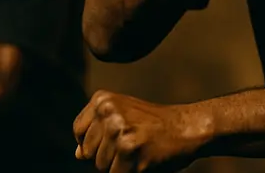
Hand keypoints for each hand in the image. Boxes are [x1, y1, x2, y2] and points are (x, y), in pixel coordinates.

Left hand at [73, 90, 209, 171]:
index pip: (78, 132)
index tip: (114, 139)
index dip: (92, 143)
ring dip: (118, 167)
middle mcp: (108, 112)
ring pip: (101, 167)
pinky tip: (144, 161)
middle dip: (106, 156)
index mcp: (102, 99)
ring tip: (139, 151)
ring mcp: (119, 131)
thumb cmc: (153, 125)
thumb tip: (78, 155)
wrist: (187, 128)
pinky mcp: (130, 151)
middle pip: (88, 153)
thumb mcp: (122, 117)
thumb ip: (97, 132)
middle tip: (131, 145)